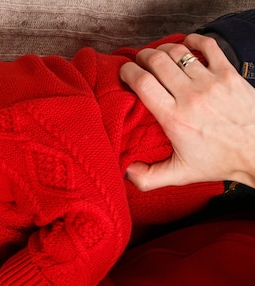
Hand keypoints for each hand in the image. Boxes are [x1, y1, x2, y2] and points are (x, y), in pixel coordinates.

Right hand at [120, 33, 254, 189]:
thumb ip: (148, 177)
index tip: (124, 72)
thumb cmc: (220, 162)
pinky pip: (208, 46)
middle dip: (142, 57)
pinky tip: (186, 45)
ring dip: (163, 49)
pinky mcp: (229, 74)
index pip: (143, 83)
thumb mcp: (180, 175)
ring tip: (158, 55)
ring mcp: (211, 82)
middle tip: (139, 62)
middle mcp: (191, 96)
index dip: (128, 72)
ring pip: (178, 52)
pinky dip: (193, 40)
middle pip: (157, 61)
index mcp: (174, 118)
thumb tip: (125, 171)